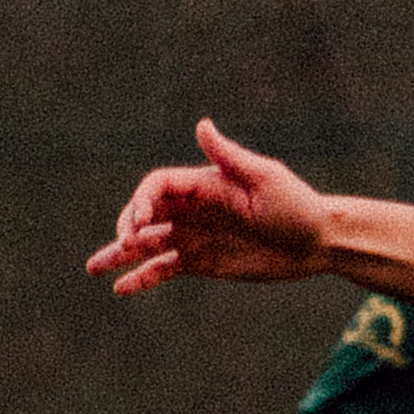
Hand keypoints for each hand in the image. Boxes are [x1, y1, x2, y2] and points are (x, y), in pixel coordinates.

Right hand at [87, 118, 331, 295]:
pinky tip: (121, 289)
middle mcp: (193, 209)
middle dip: (127, 227)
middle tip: (124, 245)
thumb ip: (229, 156)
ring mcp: (195, 236)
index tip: (138, 223)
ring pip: (147, 245)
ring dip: (120, 254)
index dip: (141, 201)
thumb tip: (202, 124)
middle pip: (145, 214)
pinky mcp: (203, 263)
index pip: (157, 187)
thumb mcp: (265, 178)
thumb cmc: (297, 205)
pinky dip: (143, 278)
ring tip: (94, 268)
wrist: (320, 242)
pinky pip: (165, 269)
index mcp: (203, 185)